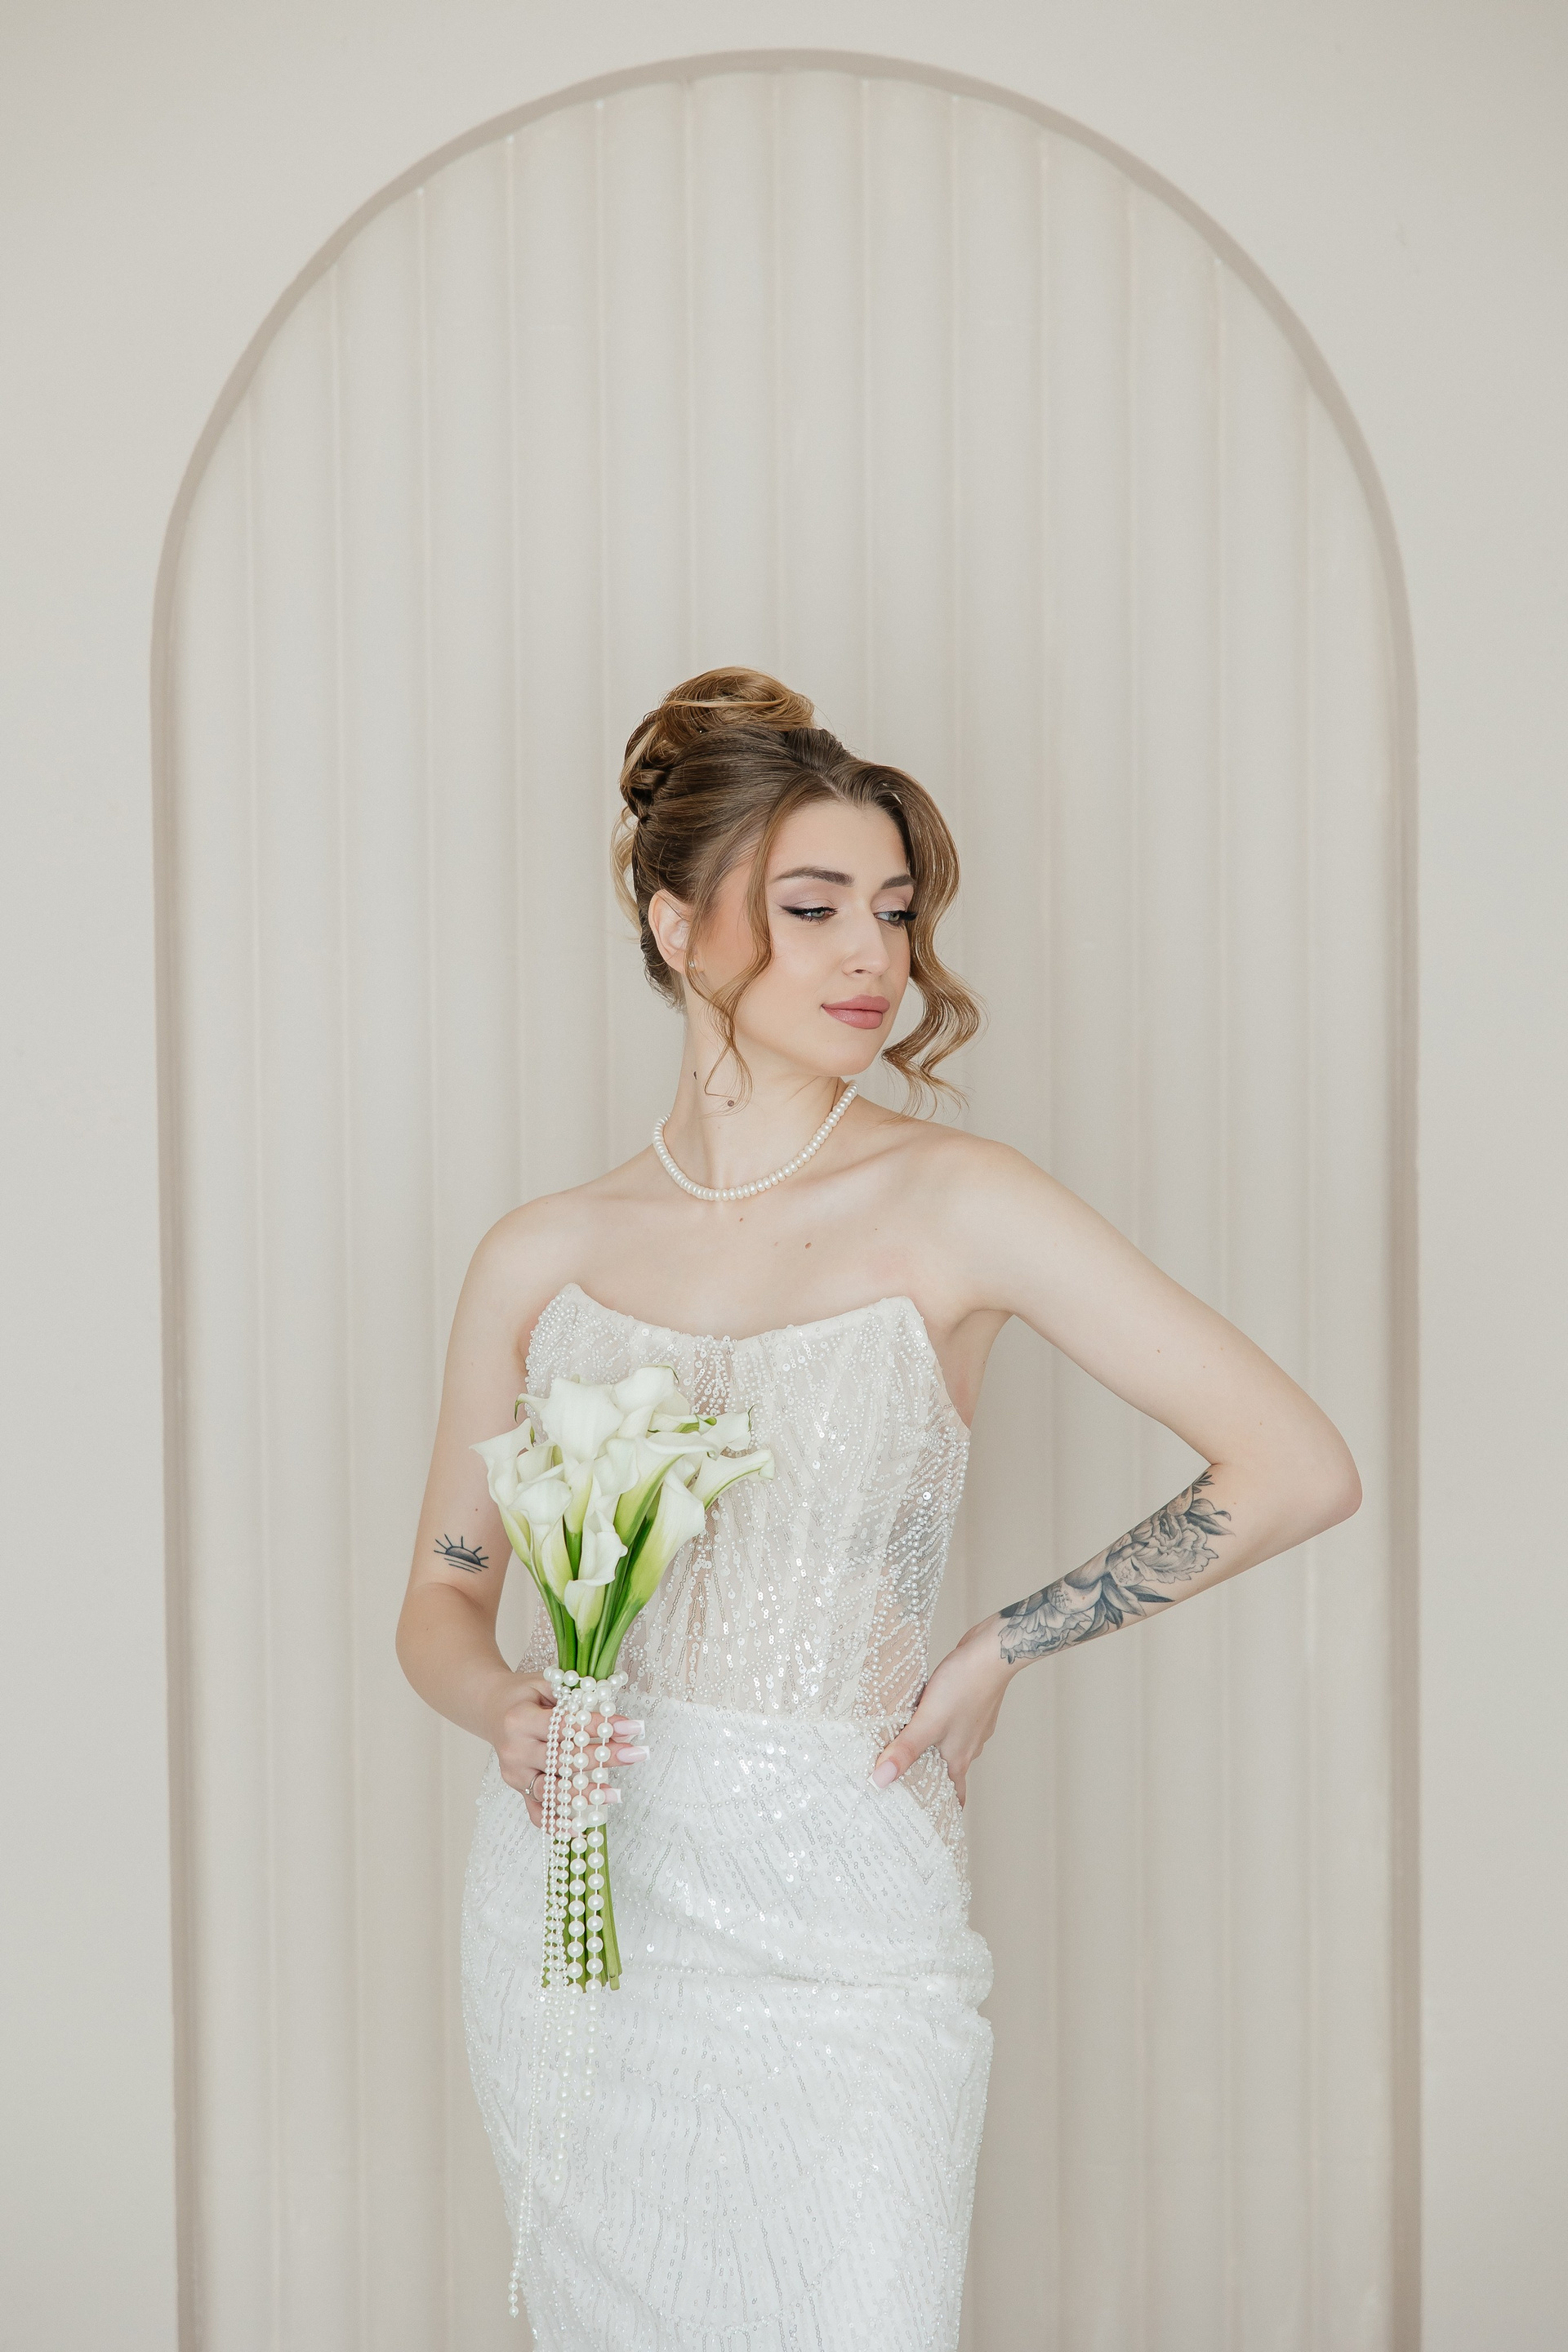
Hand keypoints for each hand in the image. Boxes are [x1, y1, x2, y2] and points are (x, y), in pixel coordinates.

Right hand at [485, 1671, 648, 1826]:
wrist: (489, 1708)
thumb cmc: (524, 1694)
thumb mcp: (545, 1683)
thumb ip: (575, 1697)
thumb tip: (615, 1715)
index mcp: (520, 1719)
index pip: (567, 1726)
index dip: (601, 1726)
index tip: (633, 1727)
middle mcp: (515, 1750)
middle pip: (565, 1760)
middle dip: (604, 1757)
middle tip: (637, 1754)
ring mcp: (515, 1774)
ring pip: (554, 1790)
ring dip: (587, 1795)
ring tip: (617, 1794)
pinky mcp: (517, 1790)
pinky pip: (536, 1812)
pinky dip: (557, 1822)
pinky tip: (580, 1827)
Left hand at [870, 1616, 1018, 1806]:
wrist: (993, 1652)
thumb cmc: (965, 1686)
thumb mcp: (927, 1721)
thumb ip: (905, 1750)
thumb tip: (880, 1781)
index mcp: (959, 1758)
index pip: (953, 1795)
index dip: (941, 1809)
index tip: (927, 1822)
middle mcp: (968, 1745)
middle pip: (947, 1770)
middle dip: (927, 1777)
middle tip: (902, 1783)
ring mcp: (971, 1725)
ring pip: (947, 1744)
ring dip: (929, 1748)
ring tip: (904, 1746)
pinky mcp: (969, 1704)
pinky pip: (949, 1722)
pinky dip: (935, 1723)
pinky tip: (920, 1712)